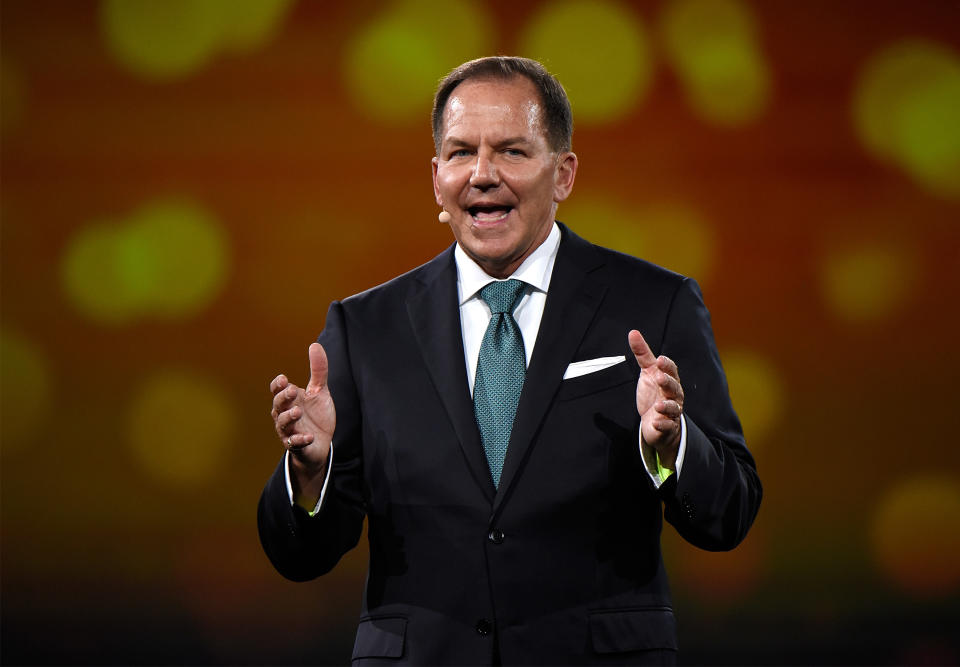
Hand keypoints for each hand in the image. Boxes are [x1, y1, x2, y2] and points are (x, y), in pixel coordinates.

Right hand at [270, 343, 335, 477]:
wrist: (321, 443)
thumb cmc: (316, 416)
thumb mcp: (319, 391)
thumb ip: (318, 370)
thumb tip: (315, 345)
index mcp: (289, 400)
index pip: (277, 390)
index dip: (278, 385)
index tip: (284, 379)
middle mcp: (285, 415)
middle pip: (277, 405)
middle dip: (283, 398)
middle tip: (292, 391)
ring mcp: (290, 431)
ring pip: (283, 424)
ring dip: (288, 418)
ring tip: (298, 411)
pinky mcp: (297, 446)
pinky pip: (295, 444)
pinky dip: (301, 440)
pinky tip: (309, 436)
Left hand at [629, 330, 683, 468]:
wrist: (655, 421)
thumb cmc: (653, 393)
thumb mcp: (647, 372)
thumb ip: (642, 354)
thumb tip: (633, 332)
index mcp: (669, 379)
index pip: (671, 370)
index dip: (666, 365)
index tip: (659, 360)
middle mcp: (674, 395)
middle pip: (674, 388)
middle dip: (668, 383)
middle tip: (659, 378)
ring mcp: (672, 411)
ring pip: (673, 408)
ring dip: (666, 406)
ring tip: (658, 405)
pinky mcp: (667, 426)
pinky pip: (668, 425)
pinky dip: (663, 424)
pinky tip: (656, 422)